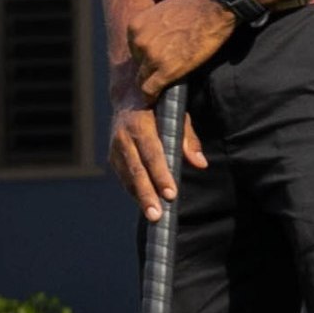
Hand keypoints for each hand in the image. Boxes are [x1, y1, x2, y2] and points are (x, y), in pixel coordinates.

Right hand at [112, 98, 210, 217]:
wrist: (128, 96)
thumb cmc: (160, 107)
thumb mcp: (178, 115)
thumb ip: (188, 139)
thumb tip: (200, 164)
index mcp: (140, 124)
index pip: (152, 153)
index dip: (161, 174)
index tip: (170, 194)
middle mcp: (123, 136)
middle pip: (136, 170)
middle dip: (146, 194)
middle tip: (156, 215)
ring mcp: (115, 147)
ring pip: (128, 176)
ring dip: (140, 197)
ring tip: (153, 216)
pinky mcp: (113, 156)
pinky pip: (124, 177)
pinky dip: (134, 191)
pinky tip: (145, 203)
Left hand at [119, 0, 234, 102]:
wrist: (213, 9)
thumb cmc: (194, 7)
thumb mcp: (162, 11)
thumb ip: (153, 26)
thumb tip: (156, 35)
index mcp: (135, 26)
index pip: (134, 49)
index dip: (144, 57)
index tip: (153, 62)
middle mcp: (139, 42)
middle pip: (138, 64)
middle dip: (147, 70)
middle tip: (159, 74)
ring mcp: (151, 57)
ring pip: (142, 79)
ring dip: (150, 84)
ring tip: (158, 90)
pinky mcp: (166, 70)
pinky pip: (150, 89)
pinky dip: (151, 97)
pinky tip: (155, 100)